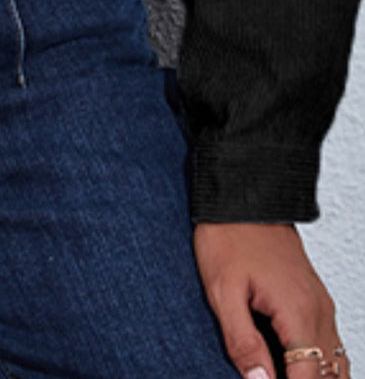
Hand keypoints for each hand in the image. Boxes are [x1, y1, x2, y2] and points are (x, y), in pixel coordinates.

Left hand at [194, 222, 347, 378]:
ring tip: (282, 373)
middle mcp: (319, 311)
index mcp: (298, 312)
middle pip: (329, 375)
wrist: (243, 196)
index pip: (309, 378)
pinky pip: (329, 344)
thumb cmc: (228, 237)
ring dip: (316, 377)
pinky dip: (319, 365)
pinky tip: (294, 369)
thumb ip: (242, 341)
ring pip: (335, 363)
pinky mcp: (316, 300)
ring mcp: (322, 305)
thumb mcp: (222, 290)